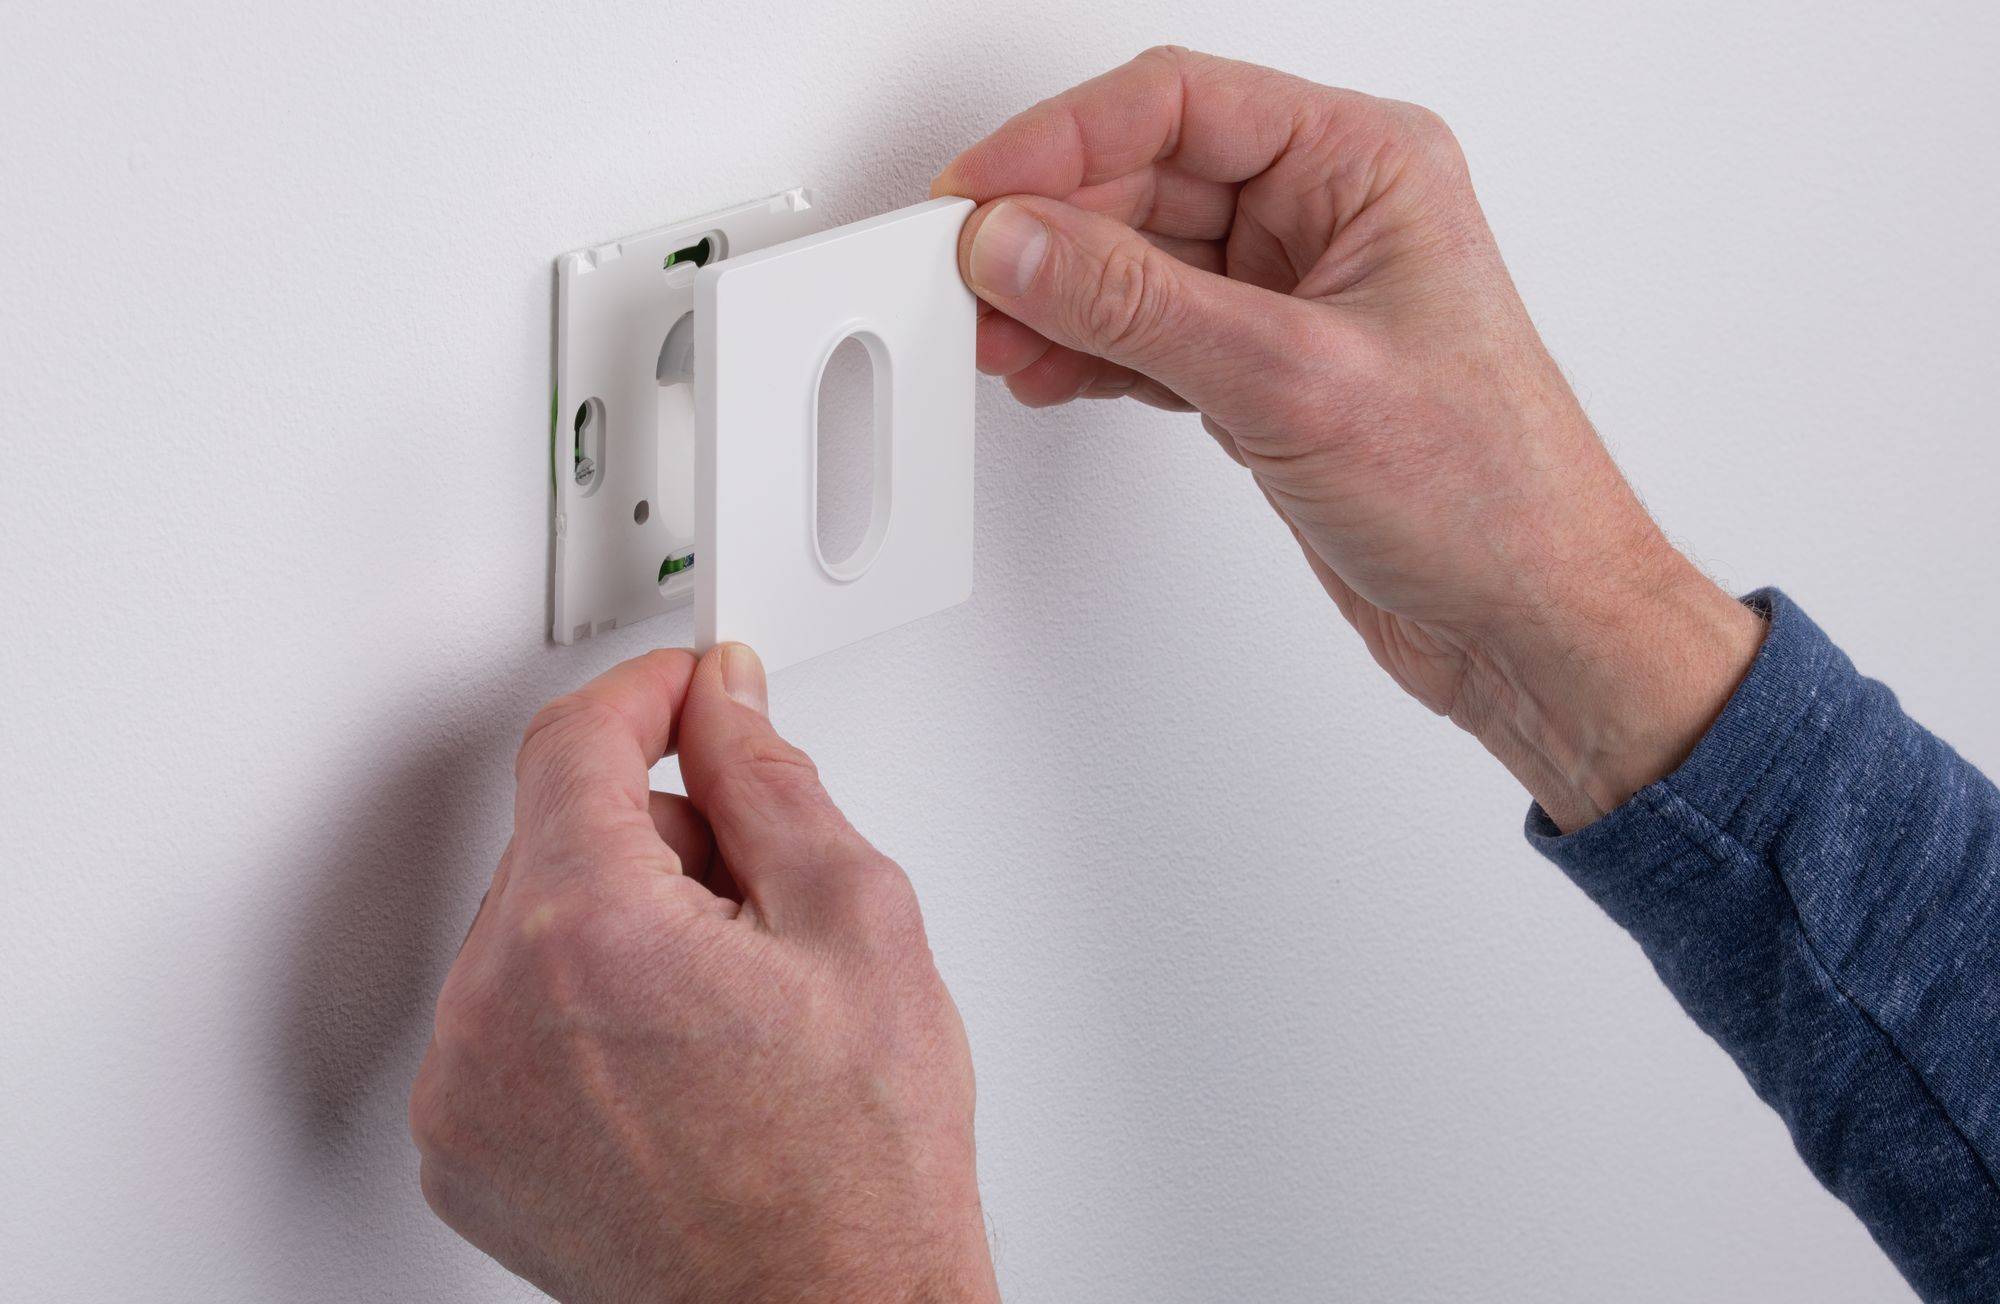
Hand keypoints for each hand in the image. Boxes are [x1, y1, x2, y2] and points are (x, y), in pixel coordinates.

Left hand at [409, 645, 996, 1302]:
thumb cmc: (858, 1169)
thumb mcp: (858, 922)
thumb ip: (770, 782)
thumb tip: (724, 707)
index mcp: (587, 937)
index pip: (572, 743)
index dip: (645, 694)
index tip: (685, 689)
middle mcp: (493, 1013)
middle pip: (553, 835)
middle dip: (655, 836)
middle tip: (757, 904)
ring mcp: (465, 1094)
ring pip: (530, 924)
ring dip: (618, 922)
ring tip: (726, 1008)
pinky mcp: (464, 1150)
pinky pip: (507, 1016)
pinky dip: (577, 1007)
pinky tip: (675, 1060)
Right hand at [935, 47, 1763, 829]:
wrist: (1529, 621)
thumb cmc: (1490, 494)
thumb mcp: (1291, 378)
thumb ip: (1138, 305)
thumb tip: (1020, 242)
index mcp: (1365, 165)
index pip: (1179, 106)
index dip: (1060, 141)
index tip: (977, 194)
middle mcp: (1327, 217)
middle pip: (1144, 178)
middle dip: (1047, 229)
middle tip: (966, 275)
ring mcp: (1291, 297)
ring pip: (1137, 261)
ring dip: (1057, 296)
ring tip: (992, 334)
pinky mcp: (1264, 373)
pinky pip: (1149, 333)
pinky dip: (1091, 351)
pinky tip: (1045, 370)